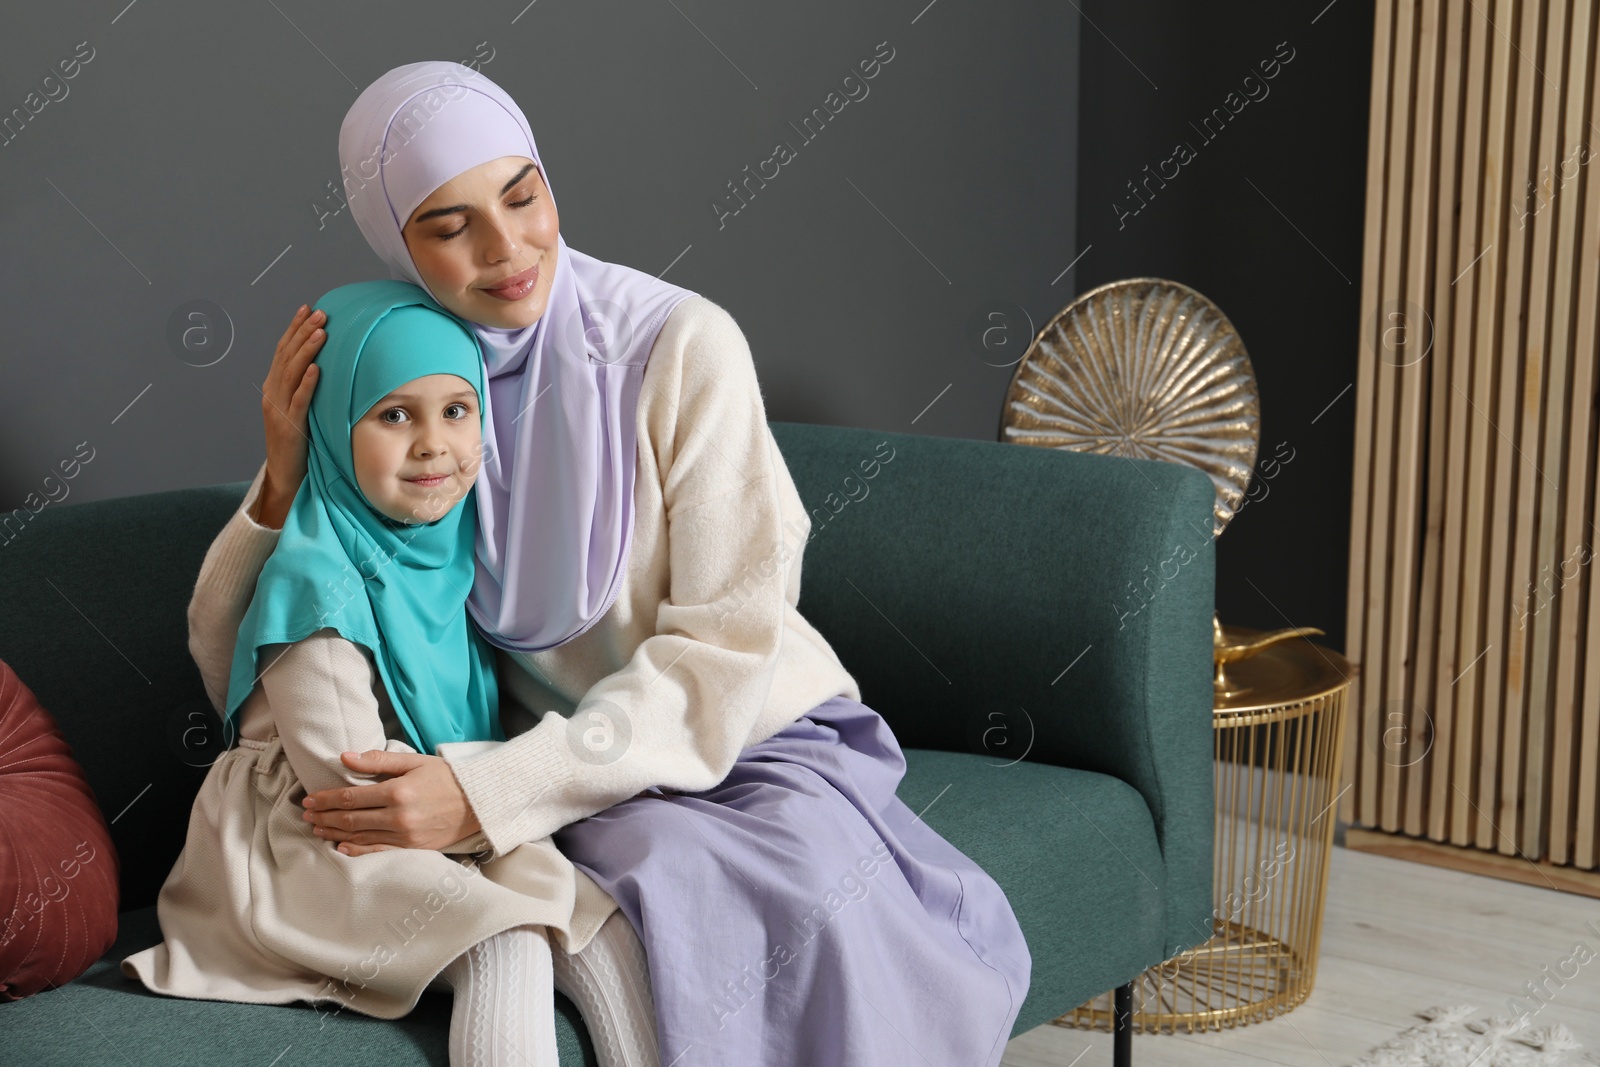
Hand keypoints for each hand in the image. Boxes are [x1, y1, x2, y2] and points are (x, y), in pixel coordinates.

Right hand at [251, 305, 325, 529]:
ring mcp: (278, 411)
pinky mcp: (289, 427)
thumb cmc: (300, 444)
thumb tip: (326, 364)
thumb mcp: (301, 410)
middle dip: (302, 331)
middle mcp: (272, 395)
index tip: (308, 309)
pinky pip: (299, 402)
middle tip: (319, 313)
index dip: (295, 329)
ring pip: (291, 374)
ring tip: (321, 332)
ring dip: (306, 350)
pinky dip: (307, 383)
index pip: (284, 351)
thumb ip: (306, 388)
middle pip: (287, 356)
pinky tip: (318, 369)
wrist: (286, 477)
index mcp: (274, 388)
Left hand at [299, 750, 483, 856]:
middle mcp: (399, 817)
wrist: (479, 802)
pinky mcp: (412, 849)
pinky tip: (341, 847)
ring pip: (360, 837)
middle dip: (325, 816)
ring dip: (335, 833)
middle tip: (306, 814)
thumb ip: (378, 762)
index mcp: (398, 791)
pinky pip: (378, 851)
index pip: (351, 797)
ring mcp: (405, 836)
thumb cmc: (447, 777)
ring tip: (317, 828)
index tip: (310, 798)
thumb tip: (345, 757)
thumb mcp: (414, 762)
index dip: (326, 798)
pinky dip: (356, 851)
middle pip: (351, 818)